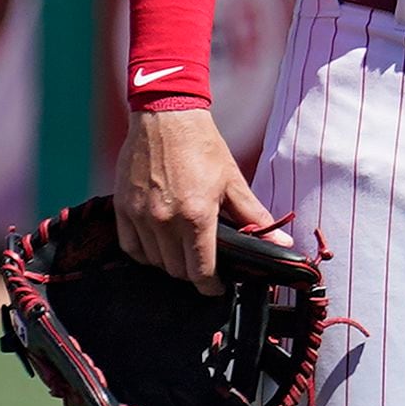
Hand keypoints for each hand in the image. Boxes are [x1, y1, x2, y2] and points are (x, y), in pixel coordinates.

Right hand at [115, 105, 274, 292]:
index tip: (217, 287)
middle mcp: (164, 220)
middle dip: (193, 274)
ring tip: (184, 253)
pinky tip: (159, 246)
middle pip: (176, 270)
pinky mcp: (122, 207)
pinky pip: (130, 247)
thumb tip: (282, 244)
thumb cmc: (204, 148)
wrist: (166, 118)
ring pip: (153, 261)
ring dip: (169, 264)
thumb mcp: (234, 182)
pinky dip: (144, 253)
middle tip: (205, 266)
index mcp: (196, 216)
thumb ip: (254, 217)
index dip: (211, 286)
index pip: (200, 270)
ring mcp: (140, 215)